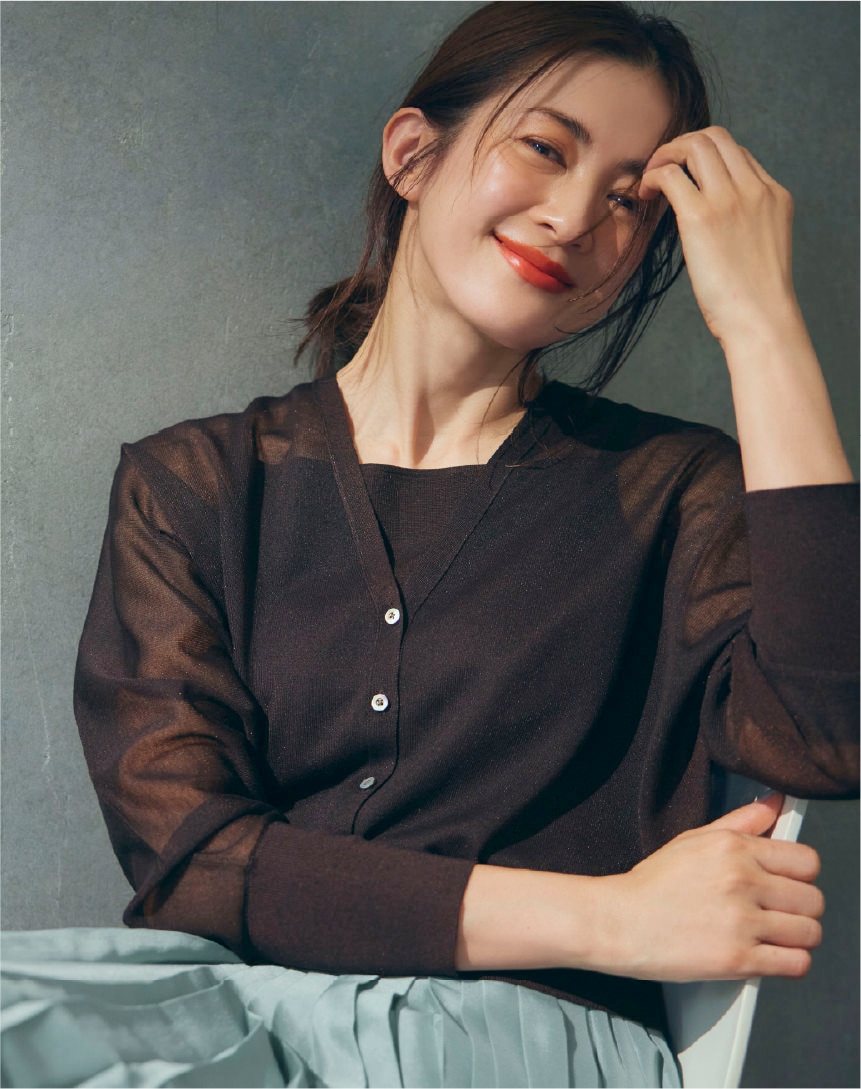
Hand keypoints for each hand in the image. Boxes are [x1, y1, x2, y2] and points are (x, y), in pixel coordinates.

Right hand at [596, 793, 823, 981]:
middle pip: (813, 899)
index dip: (801, 875)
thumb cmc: (652, 885)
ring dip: (796, 937)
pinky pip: (796, 964)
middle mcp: (741, 881)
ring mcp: (741, 921)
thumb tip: (773, 804)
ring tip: (772, 935)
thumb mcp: (694, 840)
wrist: (618, 923)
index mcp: (732, 848)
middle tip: (777, 912)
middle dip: (800, 908)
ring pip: (810, 933)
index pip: (807, 860)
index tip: (788, 883)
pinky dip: (790, 963)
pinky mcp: (738, 959)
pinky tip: (769, 955)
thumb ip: (741, 822)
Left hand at [639, 127, 798, 349]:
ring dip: (665, 154)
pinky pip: (670, 175)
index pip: (738, 154)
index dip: (706, 159)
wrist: (761, 318)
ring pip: (695, 146)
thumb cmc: (755, 299)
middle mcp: (754, 189)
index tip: (686, 177)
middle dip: (683, 145)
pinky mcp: (701, 216)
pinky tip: (645, 193)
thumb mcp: (762, 249)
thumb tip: (715, 226)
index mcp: (773, 195)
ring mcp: (729, 199)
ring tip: (650, 178)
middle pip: (716, 138)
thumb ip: (747, 225)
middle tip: (662, 168)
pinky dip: (652, 175)